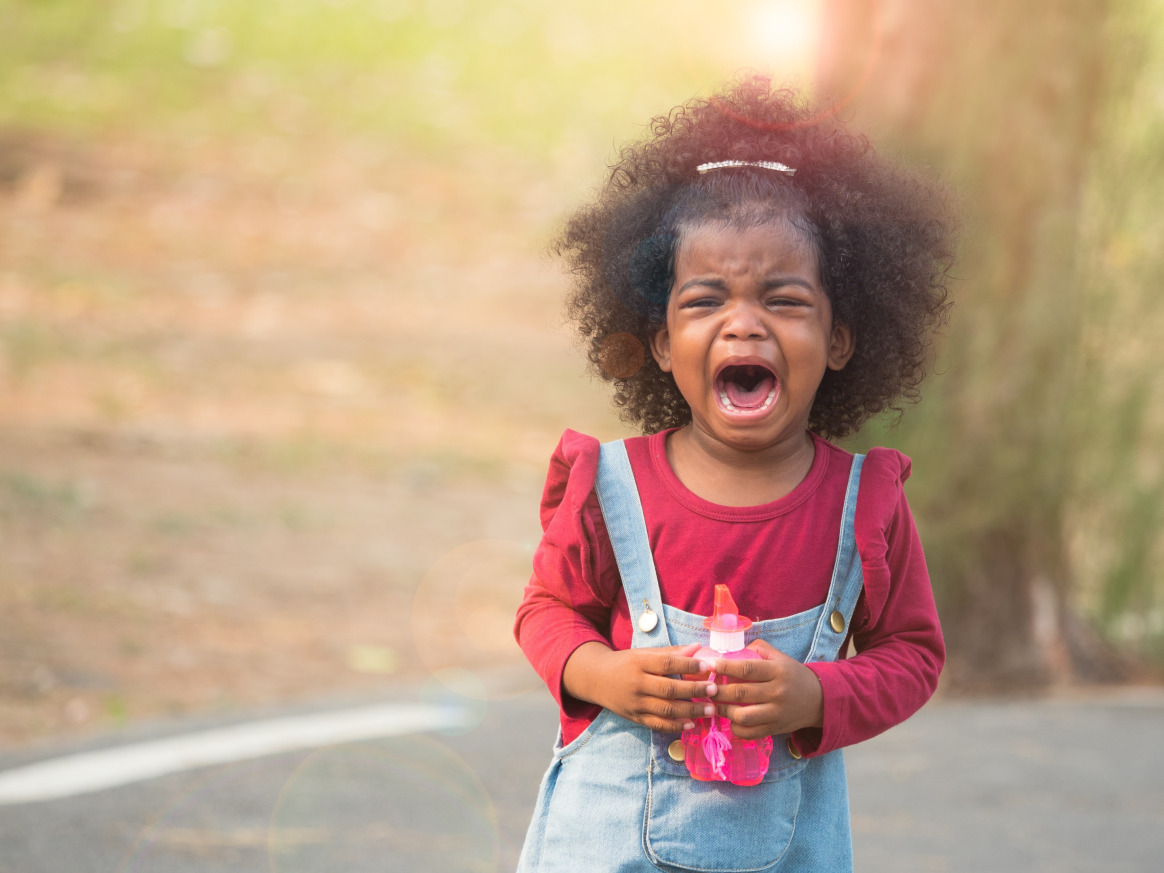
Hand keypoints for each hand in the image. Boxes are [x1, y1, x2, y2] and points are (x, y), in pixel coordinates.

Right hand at [562, 642, 717, 732]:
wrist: (596, 678)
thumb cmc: (626, 663)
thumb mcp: (645, 653)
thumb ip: (671, 652)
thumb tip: (698, 648)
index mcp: (639, 662)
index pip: (667, 663)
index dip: (688, 665)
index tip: (709, 665)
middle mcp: (636, 683)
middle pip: (669, 689)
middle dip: (694, 690)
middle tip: (715, 689)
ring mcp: (635, 703)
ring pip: (665, 709)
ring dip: (691, 711)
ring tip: (711, 710)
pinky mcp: (635, 717)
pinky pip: (657, 724)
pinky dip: (675, 726)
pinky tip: (691, 724)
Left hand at [709, 639, 823, 738]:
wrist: (818, 700)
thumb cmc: (792, 675)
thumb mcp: (779, 657)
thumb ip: (757, 649)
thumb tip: (731, 649)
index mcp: (777, 671)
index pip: (746, 669)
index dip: (724, 667)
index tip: (709, 665)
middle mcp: (777, 692)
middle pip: (740, 693)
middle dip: (717, 691)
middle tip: (706, 688)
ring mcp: (776, 713)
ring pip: (743, 716)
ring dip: (724, 711)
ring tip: (715, 705)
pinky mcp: (775, 729)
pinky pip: (750, 733)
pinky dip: (735, 728)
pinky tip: (730, 720)